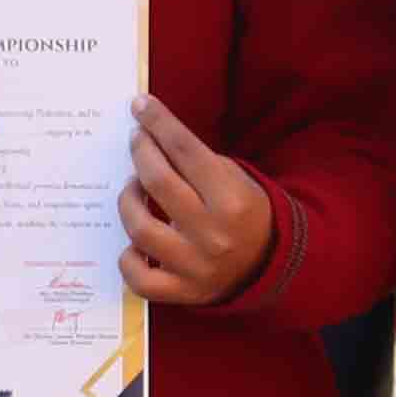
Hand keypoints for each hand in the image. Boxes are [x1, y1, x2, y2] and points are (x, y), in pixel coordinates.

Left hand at [119, 96, 279, 308]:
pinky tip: (134, 244)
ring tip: (133, 190)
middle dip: (140, 152)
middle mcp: (213, 233)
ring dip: (128, 200)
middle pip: (158, 182)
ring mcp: (195, 266)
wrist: (268, 265)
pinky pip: (138, 277)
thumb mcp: (235, 179)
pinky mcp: (182, 291)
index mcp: (233, 199)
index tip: (140, 105)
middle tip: (137, 141)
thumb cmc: (245, 213)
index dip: (159, 122)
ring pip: (140, 228)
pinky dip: (129, 258)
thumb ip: (195, 161)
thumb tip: (150, 133)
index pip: (186, 150)